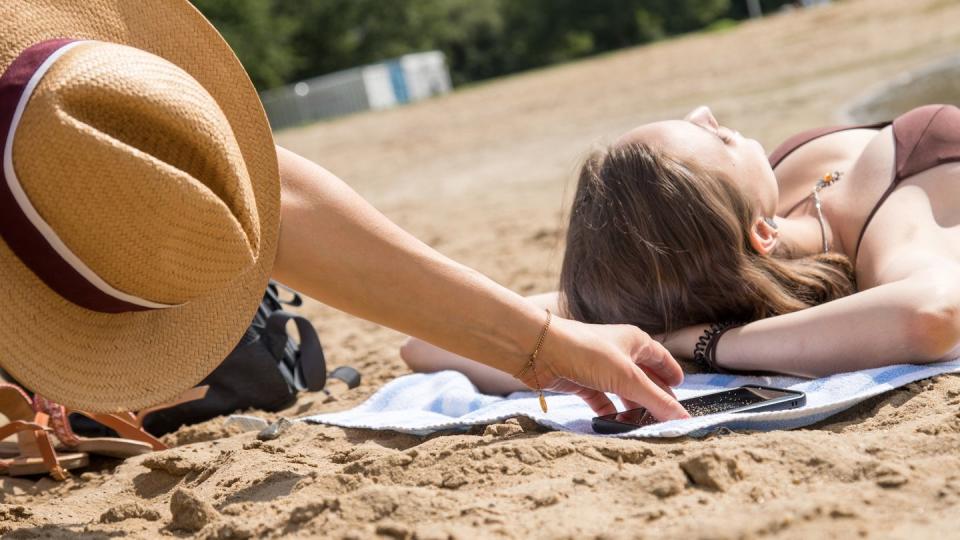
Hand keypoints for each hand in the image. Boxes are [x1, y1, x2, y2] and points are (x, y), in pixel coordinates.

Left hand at [518, 315, 689, 421]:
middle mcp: (618, 353)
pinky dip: (609, 414)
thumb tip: (683, 419)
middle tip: (665, 419)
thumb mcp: (628, 378)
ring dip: (631, 410)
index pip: (660, 358)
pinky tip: (613, 425)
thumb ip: (656, 400)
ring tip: (641, 428)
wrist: (540, 350)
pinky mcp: (581, 382)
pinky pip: (601, 401)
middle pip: (643, 379)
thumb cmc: (587, 352)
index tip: (680, 389)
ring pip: (622, 392)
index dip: (670, 372)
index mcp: (634, 342)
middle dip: (653, 398)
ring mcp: (598, 368)